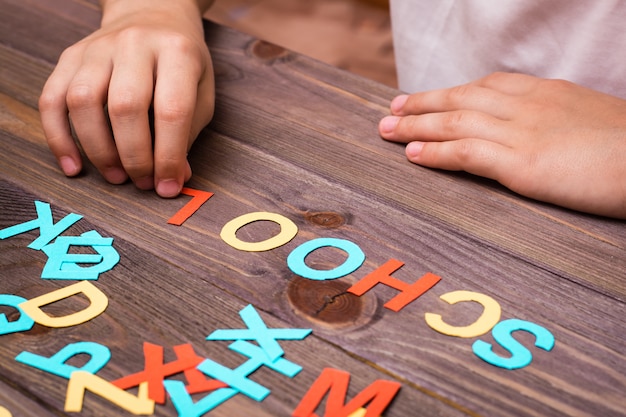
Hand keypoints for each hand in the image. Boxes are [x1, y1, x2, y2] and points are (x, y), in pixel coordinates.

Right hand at [39, 0, 214, 196]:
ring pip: (82, 102)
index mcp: (177, 51)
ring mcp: (97, 47)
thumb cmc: (182, 62)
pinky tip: (74, 166)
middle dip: (134, 156)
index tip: (167, 186)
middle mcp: (134, 43)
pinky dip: (58, 138)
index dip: (169, 156)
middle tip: (142, 183)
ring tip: (117, 177)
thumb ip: (188, 133)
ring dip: (98, 150)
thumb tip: (174, 177)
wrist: (153, 14)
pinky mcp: (70, 56)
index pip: (171, 110)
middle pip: (125, 107)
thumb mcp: (201, 91)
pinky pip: (52, 100)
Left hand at [379, 72, 625, 218]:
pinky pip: (465, 153)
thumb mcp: (589, 118)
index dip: (450, 91)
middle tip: (391, 110)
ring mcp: (522, 132)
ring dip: (415, 126)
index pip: (486, 86)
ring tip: (386, 130)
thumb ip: (556, 117)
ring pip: (454, 122)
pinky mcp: (522, 163)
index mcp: (545, 92)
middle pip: (461, 98)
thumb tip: (538, 130)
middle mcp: (527, 106)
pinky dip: (434, 152)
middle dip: (421, 104)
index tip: (425, 96)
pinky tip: (411, 154)